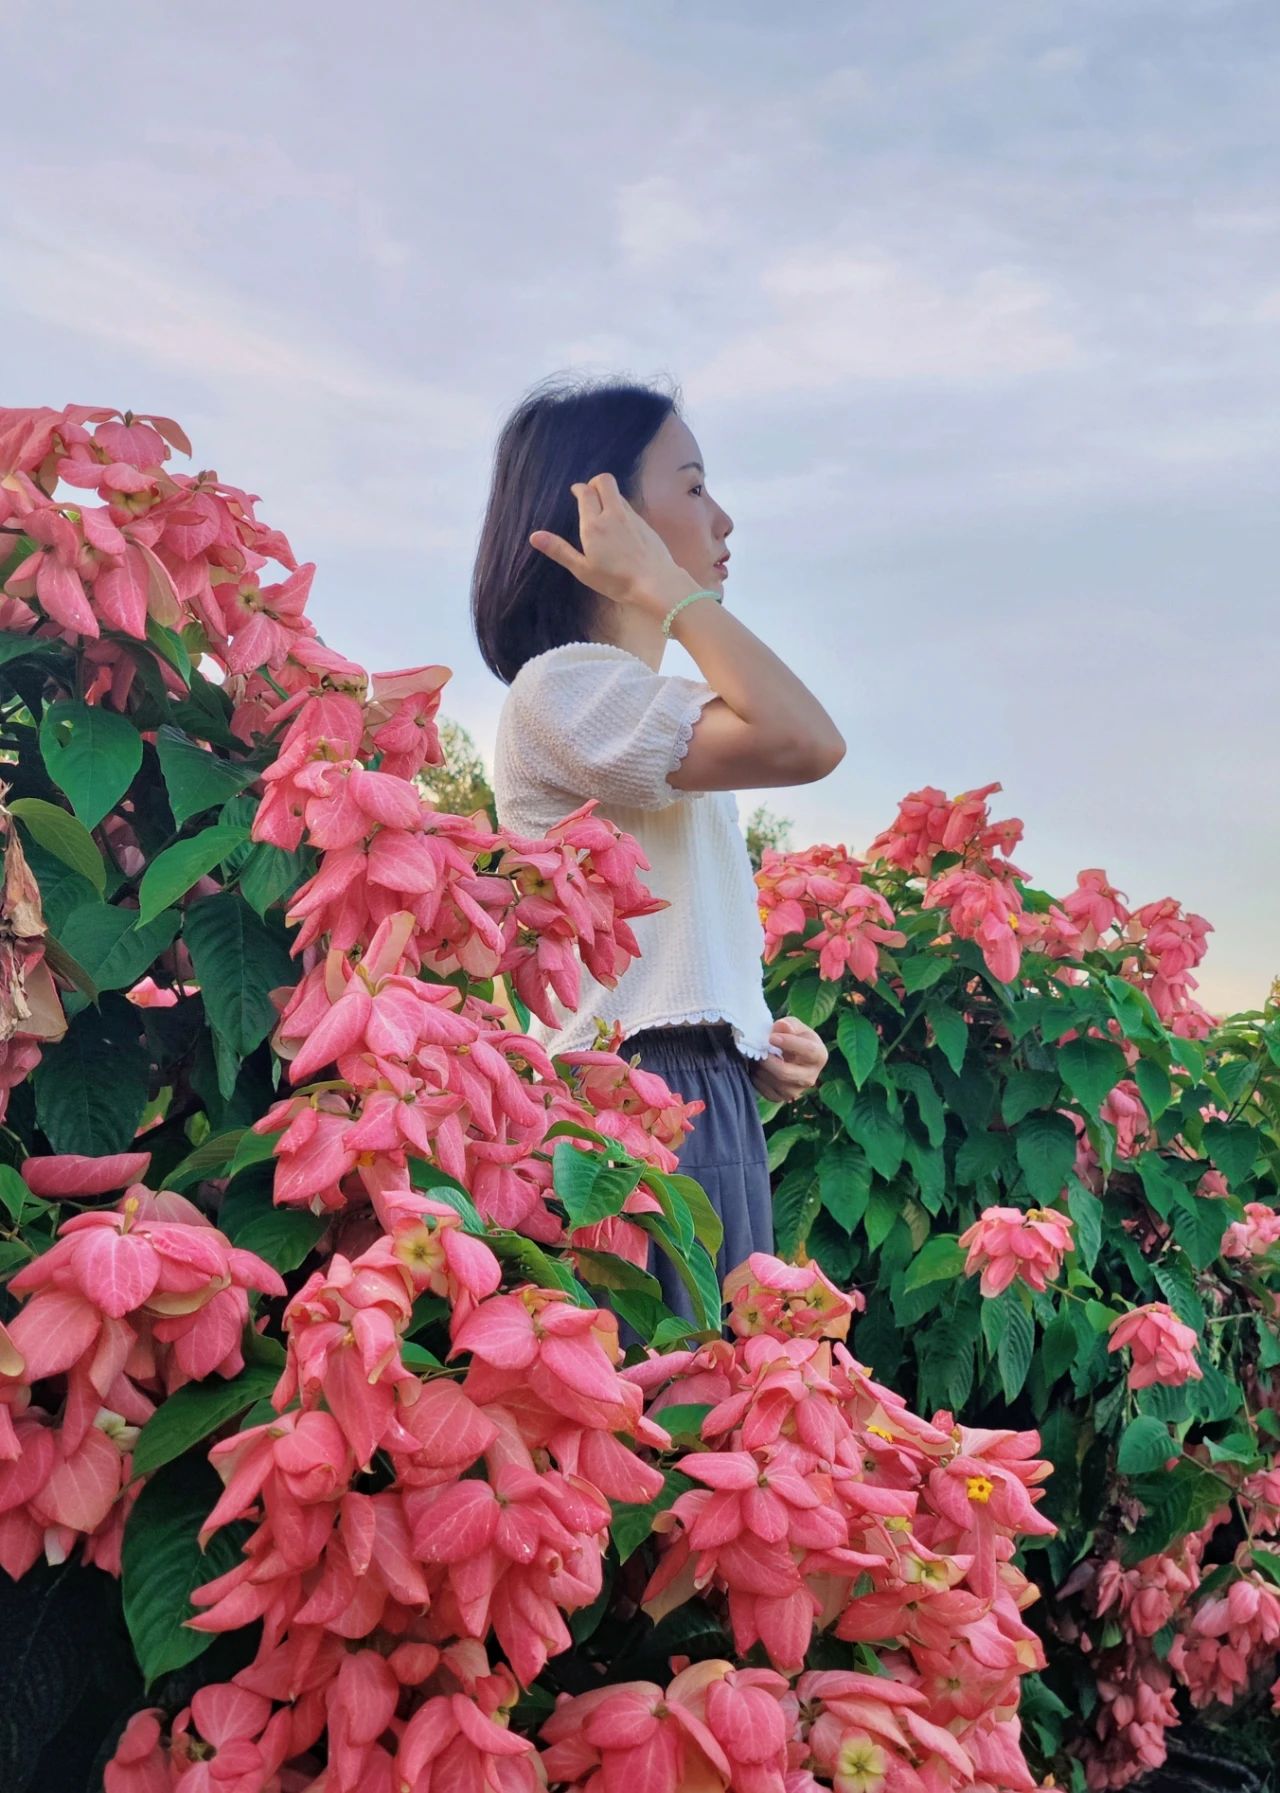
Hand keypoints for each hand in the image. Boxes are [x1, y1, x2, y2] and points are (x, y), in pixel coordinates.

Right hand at [529, 473, 691, 618]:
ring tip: (603, 511)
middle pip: (605, 481)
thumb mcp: (583, 569)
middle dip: (595, 482)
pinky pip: (629, 507)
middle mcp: (613, 514)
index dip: (579, 488)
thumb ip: (559, 550)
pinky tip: (620, 527)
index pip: (585, 492)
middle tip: (589, 494)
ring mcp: (632, 517)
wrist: (656, 583)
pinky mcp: (645, 524)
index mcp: (594, 524)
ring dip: (608, 495)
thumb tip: (534, 536)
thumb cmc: (616, 580)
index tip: (575, 491)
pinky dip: (621, 509)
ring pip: (618, 493)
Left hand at [750, 1016, 828, 1103]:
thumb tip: (781, 1026)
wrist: (789, 1055)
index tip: (771, 1037)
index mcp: (819, 1056)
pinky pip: (765, 1091)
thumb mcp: (794, 1026)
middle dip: (767, 1060)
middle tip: (757, 1048)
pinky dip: (756, 1078)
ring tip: (755, 1055)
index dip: (789, 1043)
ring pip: (773, 1082)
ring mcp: (796, 1090)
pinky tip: (756, 1067)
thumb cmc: (794, 1037)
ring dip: (760, 1068)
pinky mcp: (781, 1097)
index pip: (808, 1051)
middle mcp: (811, 1077)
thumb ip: (789, 1025)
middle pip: (786, 1072)